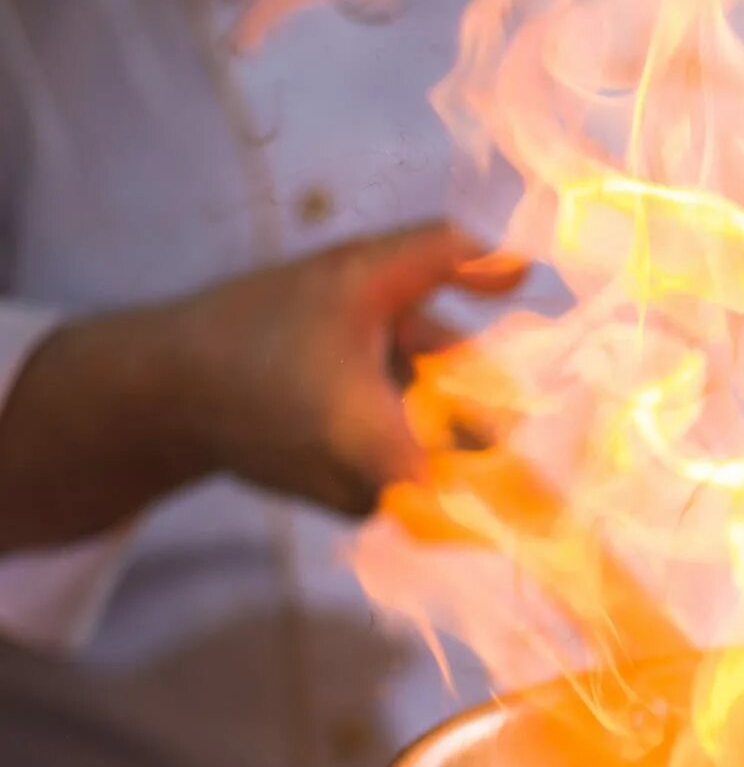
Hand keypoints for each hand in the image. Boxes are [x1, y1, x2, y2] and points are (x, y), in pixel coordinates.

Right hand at [0, 224, 525, 555]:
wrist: (168, 390)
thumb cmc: (257, 328)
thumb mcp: (353, 272)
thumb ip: (443, 256)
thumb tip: (524, 265)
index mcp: (392, 454)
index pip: (501, 488)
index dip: (534, 468)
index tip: (553, 442)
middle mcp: (390, 499)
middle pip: (481, 440)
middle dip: (462, 379)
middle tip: (405, 334)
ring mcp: (375, 510)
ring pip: (446, 441)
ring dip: (427, 388)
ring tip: (367, 347)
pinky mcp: (359, 508)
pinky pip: (413, 456)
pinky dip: (400, 412)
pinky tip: (348, 378)